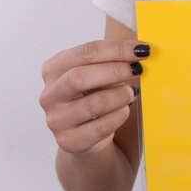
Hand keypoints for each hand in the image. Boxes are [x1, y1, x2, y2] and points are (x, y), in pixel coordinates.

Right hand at [39, 39, 148, 156]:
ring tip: (130, 93)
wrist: (86, 135)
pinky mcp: (68, 141)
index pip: (85, 53)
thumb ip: (111, 60)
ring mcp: (56, 119)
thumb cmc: (93, 96)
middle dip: (115, 70)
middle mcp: (49, 94)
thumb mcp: (98, 74)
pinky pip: (101, 126)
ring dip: (120, 95)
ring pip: (94, 104)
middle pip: (80, 76)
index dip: (116, 49)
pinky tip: (124, 110)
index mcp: (53, 69)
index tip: (141, 49)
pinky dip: (120, 115)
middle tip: (137, 70)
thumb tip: (138, 50)